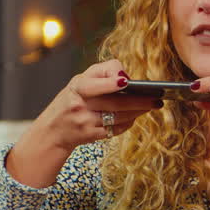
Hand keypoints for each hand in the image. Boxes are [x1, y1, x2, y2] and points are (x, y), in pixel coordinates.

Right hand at [32, 60, 162, 151]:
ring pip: (118, 117)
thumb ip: (102, 74)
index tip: (127, 82)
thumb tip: (127, 77)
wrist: (53, 130)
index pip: (95, 84)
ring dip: (138, 112)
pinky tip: (135, 117)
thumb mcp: (79, 82)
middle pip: (114, 103)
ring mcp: (84, 122)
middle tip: (156, 99)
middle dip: (139, 101)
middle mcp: (79, 105)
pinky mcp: (90, 135)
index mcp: (77, 87)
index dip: (111, 83)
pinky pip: (115, 129)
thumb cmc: (72, 100)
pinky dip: (128, 122)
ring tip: (151, 105)